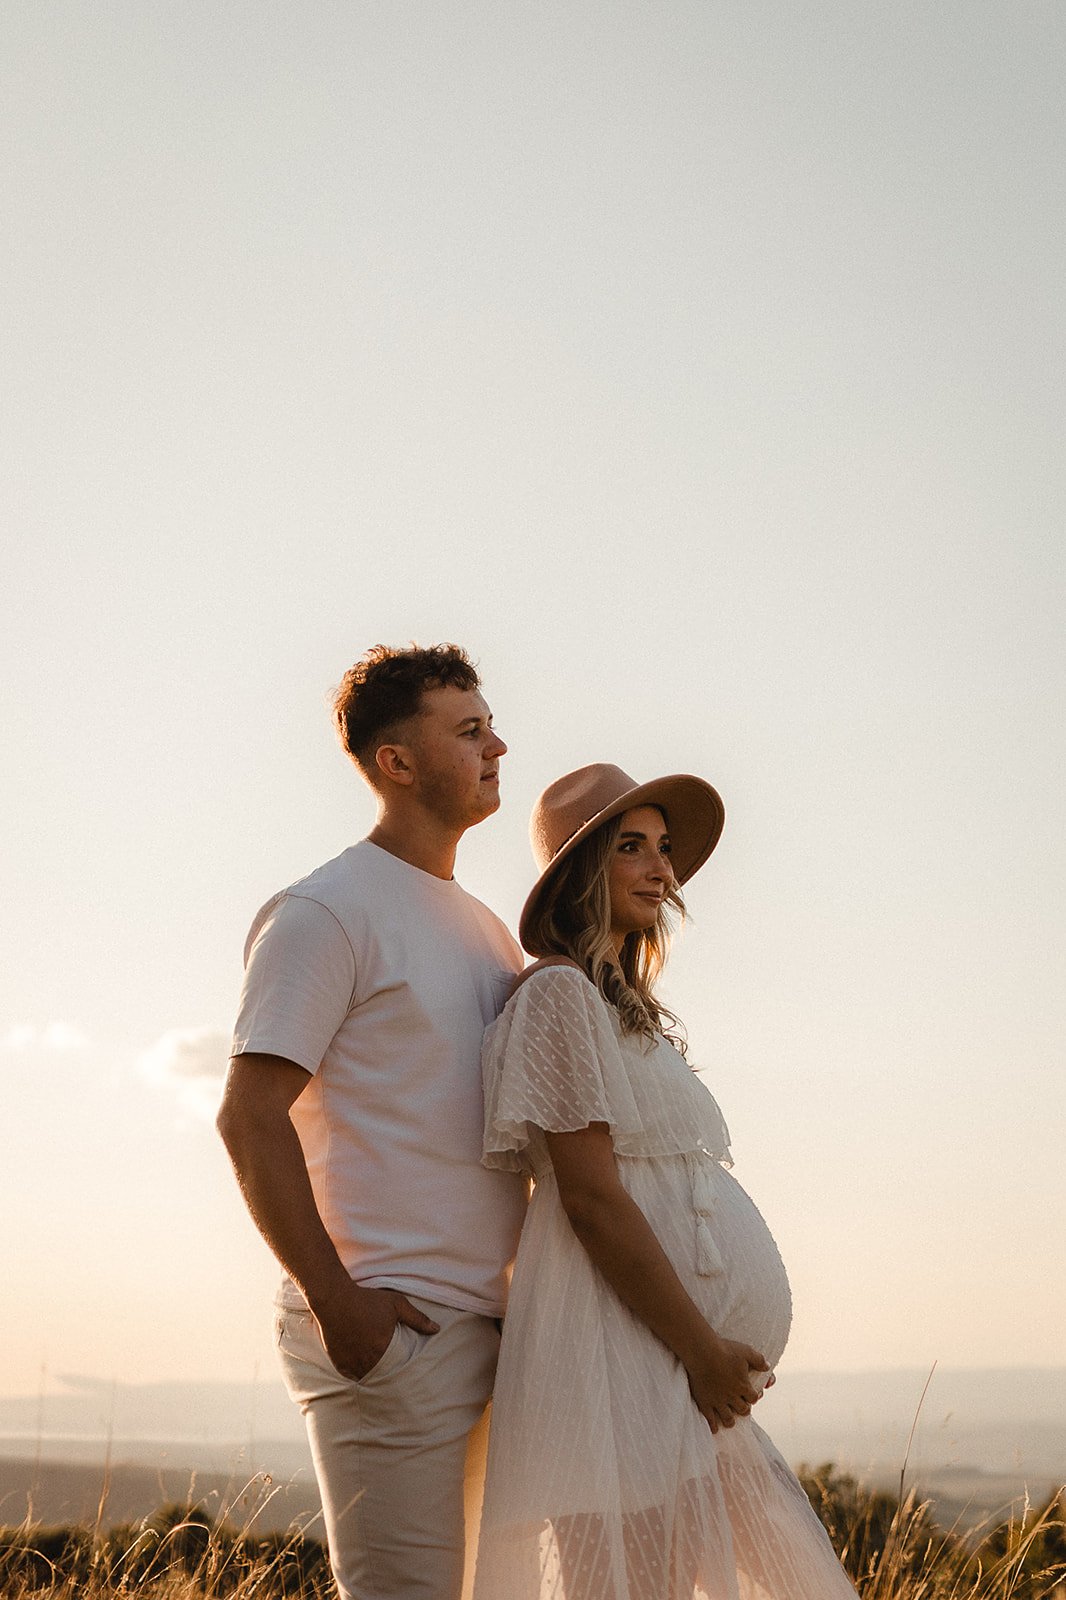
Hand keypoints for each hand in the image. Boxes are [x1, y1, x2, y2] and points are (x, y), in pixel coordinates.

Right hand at [310, 1280, 438, 1379]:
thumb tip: (436, 1329)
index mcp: (384, 1347)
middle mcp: (368, 1359)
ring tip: (381, 1377)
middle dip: (389, 1377)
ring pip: (367, 1378)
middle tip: (397, 1380)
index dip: (403, 1372)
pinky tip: (363, 1371)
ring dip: (374, 1376)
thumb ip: (417, 1318)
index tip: (409, 1375)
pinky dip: (358, 1374)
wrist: (335, 1299)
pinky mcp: (339, 1363)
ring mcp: (352, 1362)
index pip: (399, 1369)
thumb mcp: (396, 1303)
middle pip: (383, 1376)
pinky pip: (351, 1376)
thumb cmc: (367, 1299)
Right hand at [686, 1333, 768, 1433]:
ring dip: (731, 1420)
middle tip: (740, 1406)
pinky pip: (710, 1420)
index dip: (753, 1397)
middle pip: (743, 1410)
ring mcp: (718, 1401)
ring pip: (728, 1419)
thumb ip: (758, 1360)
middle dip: (743, 1409)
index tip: (751, 1395)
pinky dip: (714, 1426)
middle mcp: (732, 1396)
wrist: (702, 1352)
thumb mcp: (746, 1351)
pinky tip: (715, 1428)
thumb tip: (767, 1367)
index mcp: (743, 1386)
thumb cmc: (725, 1350)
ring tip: (730, 1419)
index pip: (753, 1398)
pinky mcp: (705, 1402)